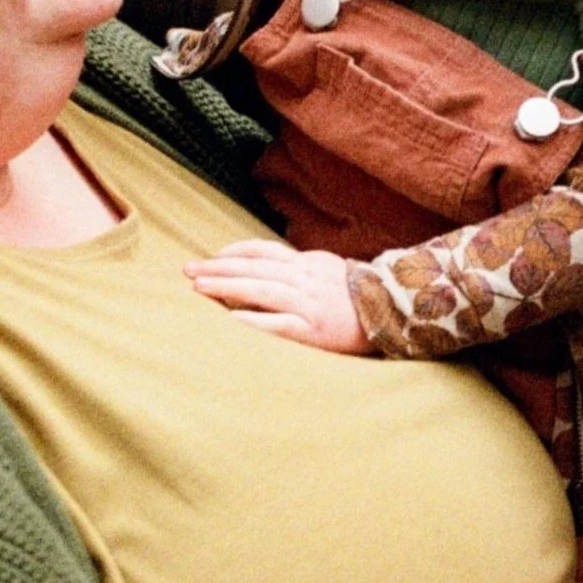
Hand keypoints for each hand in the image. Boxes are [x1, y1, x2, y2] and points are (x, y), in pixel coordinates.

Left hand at [186, 239, 372, 353]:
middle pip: (254, 269)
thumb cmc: (358, 297)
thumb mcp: (328, 270)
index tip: (210, 257)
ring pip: (260, 290)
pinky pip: (277, 324)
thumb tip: (264, 267)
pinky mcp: (312, 330)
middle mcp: (305, 279)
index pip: (263, 252)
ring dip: (226, 287)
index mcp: (308, 264)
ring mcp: (308, 304)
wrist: (394, 315)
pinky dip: (252, 320)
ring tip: (199, 288)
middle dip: (217, 268)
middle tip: (188, 270)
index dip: (234, 252)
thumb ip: (298, 267)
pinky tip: (230, 321)